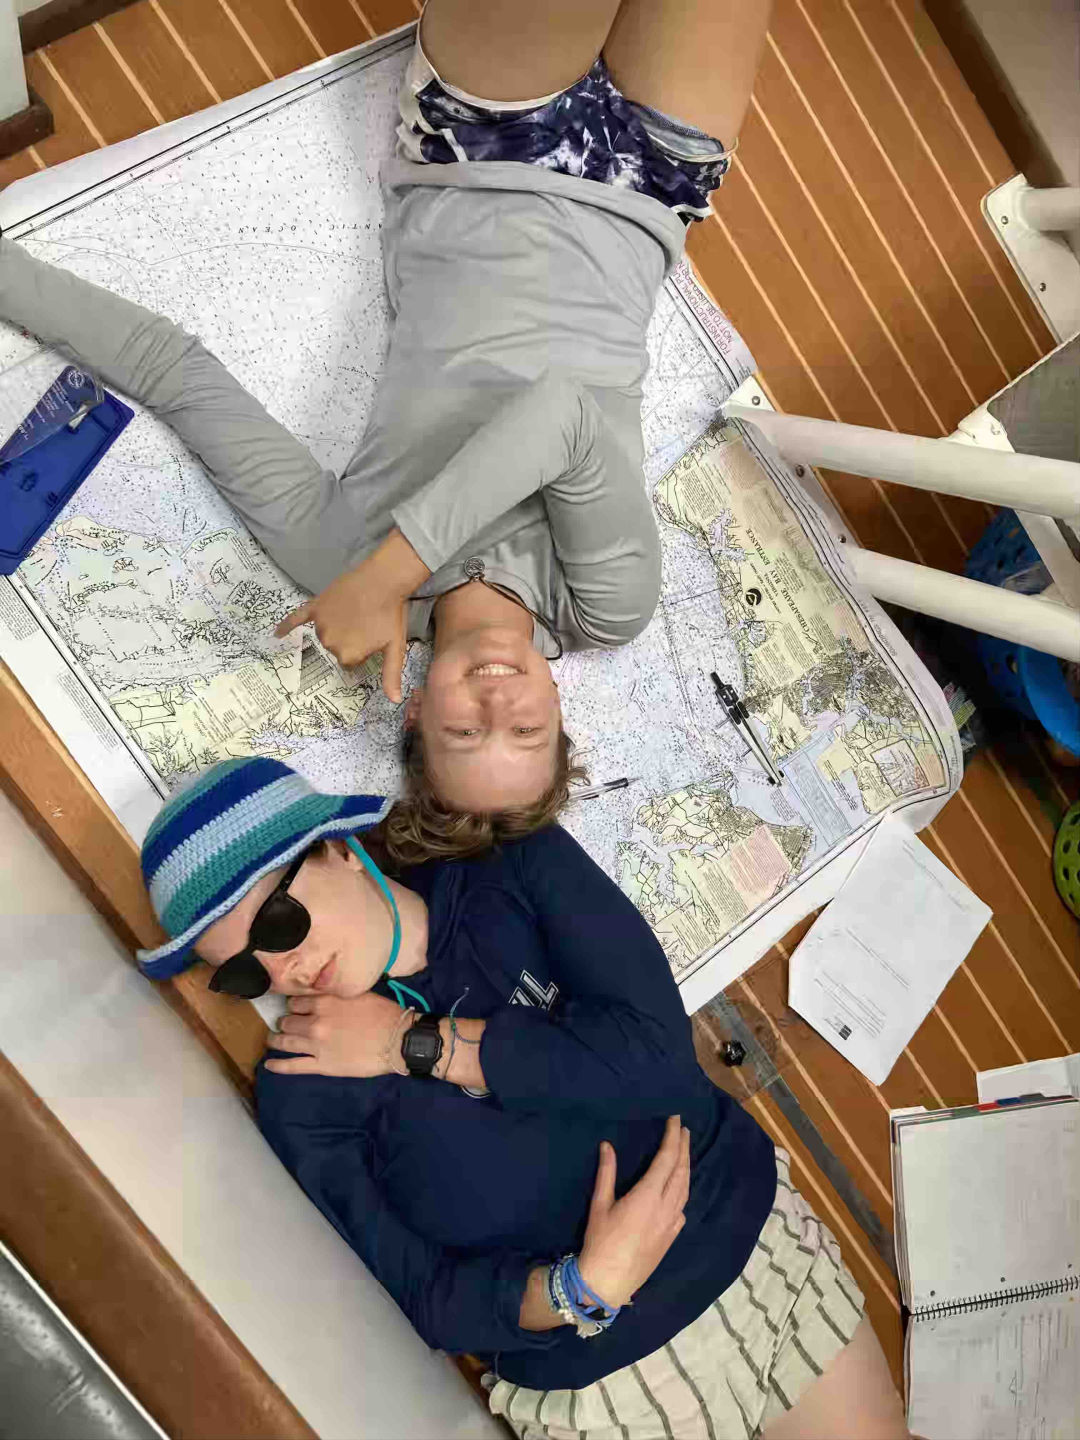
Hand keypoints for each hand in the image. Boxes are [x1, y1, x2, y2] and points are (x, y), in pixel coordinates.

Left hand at [263, 993, 412, 1077]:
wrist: (397, 1040)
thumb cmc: (383, 1014)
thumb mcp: (358, 994)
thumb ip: (336, 995)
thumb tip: (324, 996)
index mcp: (325, 1002)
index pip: (296, 1001)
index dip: (294, 1004)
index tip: (295, 1007)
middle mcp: (315, 1022)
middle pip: (288, 1020)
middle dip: (284, 1021)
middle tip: (284, 1023)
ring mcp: (316, 1045)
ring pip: (286, 1041)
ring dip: (276, 1039)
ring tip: (272, 1039)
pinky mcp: (322, 1065)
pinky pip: (294, 1066)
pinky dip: (279, 1065)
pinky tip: (268, 1065)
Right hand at [275, 529, 430, 700]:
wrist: (382, 580)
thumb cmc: (390, 615)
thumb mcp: (394, 647)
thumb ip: (391, 675)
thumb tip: (394, 701)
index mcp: (348, 656)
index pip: (350, 661)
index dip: (362, 650)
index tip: (371, 637)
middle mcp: (330, 643)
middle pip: (337, 648)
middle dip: (350, 639)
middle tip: (365, 623)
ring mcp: (321, 625)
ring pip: (326, 634)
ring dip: (337, 627)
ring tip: (354, 613)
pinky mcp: (315, 607)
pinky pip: (297, 619)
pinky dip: (287, 626)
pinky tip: (277, 633)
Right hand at [576, 1115, 689, 1309]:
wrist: (609, 1282)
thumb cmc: (600, 1242)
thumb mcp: (599, 1205)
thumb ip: (606, 1173)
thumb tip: (607, 1145)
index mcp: (648, 1196)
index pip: (666, 1159)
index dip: (672, 1138)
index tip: (675, 1120)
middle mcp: (665, 1207)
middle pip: (680, 1171)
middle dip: (683, 1148)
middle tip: (683, 1130)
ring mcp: (671, 1224)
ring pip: (685, 1189)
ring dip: (686, 1167)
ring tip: (684, 1152)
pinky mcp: (671, 1237)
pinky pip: (683, 1206)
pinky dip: (684, 1189)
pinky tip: (679, 1187)